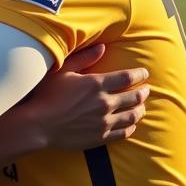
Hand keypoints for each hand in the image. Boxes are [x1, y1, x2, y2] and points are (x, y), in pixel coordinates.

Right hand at [17, 44, 148, 150]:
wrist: (38, 125)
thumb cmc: (45, 95)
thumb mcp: (62, 71)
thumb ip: (84, 58)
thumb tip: (102, 47)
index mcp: (96, 84)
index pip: (127, 77)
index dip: (139, 74)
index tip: (144, 73)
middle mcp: (105, 103)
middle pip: (134, 97)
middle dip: (143, 92)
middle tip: (147, 90)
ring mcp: (104, 122)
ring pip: (132, 116)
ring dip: (140, 110)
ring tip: (142, 107)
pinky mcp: (100, 137)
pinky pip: (123, 133)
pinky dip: (130, 128)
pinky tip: (131, 125)